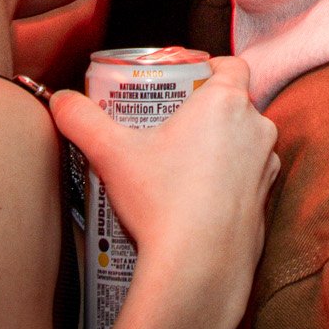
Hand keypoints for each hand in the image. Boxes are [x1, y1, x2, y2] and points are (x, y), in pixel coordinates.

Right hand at [50, 55, 278, 328]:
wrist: (199, 263)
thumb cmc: (162, 201)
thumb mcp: (111, 154)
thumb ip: (81, 120)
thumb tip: (60, 100)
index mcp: (226, 102)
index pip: (232, 65)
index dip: (210, 66)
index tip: (185, 77)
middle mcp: (257, 126)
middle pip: (235, 103)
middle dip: (206, 109)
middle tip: (170, 123)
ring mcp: (267, 162)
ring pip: (244, 140)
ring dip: (220, 143)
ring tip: (180, 161)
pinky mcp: (267, 196)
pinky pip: (249, 174)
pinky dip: (229, 176)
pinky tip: (198, 193)